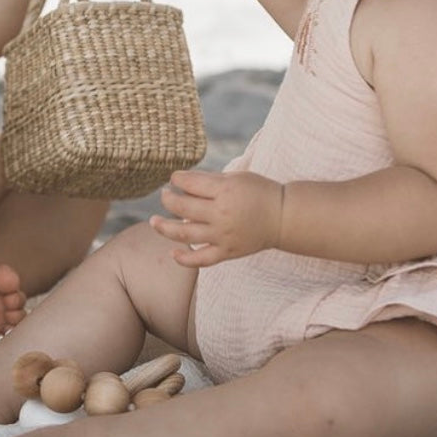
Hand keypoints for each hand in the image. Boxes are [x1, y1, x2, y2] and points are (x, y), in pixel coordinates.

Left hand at [150, 169, 282, 267]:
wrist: (283, 217)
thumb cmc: (259, 191)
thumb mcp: (236, 177)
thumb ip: (210, 180)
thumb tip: (183, 183)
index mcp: (224, 191)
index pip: (189, 184)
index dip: (177, 179)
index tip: (174, 178)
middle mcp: (221, 214)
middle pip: (183, 208)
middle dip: (168, 199)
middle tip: (164, 195)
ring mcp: (223, 236)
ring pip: (185, 234)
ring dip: (165, 228)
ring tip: (153, 222)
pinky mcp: (227, 252)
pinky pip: (202, 260)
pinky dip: (185, 259)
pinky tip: (173, 252)